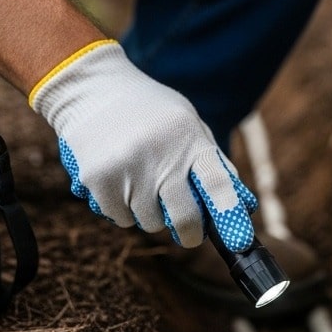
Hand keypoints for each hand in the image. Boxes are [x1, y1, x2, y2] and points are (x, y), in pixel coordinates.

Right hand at [30, 41, 257, 250]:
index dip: (229, 216)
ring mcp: (128, 168)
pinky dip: (123, 210)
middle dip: (189, 233)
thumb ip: (210, 159)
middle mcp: (160, 154)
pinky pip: (122, 219)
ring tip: (141, 184)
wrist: (90, 88)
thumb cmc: (147, 110)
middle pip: (184, 216)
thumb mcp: (186, 122)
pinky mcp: (99, 180)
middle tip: (188, 234)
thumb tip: (242, 204)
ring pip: (150, 222)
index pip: (217, 184)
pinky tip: (120, 183)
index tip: (239, 243)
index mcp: (188, 137)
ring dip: (149, 214)